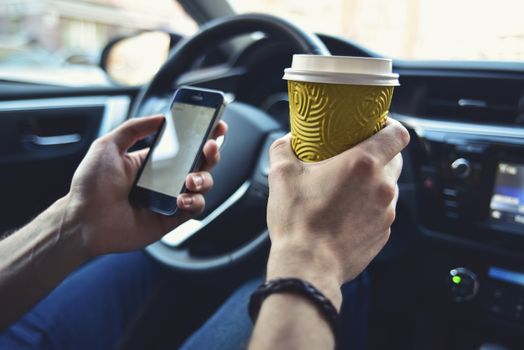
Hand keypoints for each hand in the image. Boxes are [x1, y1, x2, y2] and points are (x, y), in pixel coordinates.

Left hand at [67, 115, 227, 256]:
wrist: (84, 221)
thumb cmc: (90, 186)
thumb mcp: (107, 146)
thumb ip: (134, 128)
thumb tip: (161, 118)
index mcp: (152, 161)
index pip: (184, 145)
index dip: (202, 135)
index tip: (215, 125)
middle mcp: (164, 179)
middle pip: (199, 163)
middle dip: (211, 152)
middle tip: (210, 146)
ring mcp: (170, 199)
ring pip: (202, 185)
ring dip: (204, 178)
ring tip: (190, 180)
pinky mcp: (172, 218)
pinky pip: (195, 208)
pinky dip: (195, 201)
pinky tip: (182, 198)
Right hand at [265, 119, 409, 307]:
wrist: (307, 267)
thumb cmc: (298, 221)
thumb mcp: (282, 175)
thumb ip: (285, 147)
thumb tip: (289, 140)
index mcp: (363, 164)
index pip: (398, 134)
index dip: (390, 126)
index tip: (377, 126)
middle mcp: (382, 186)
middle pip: (394, 160)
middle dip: (378, 155)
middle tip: (353, 158)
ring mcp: (386, 212)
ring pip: (386, 187)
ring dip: (370, 184)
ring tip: (344, 190)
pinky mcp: (384, 233)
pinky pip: (380, 211)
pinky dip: (367, 208)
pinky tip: (344, 214)